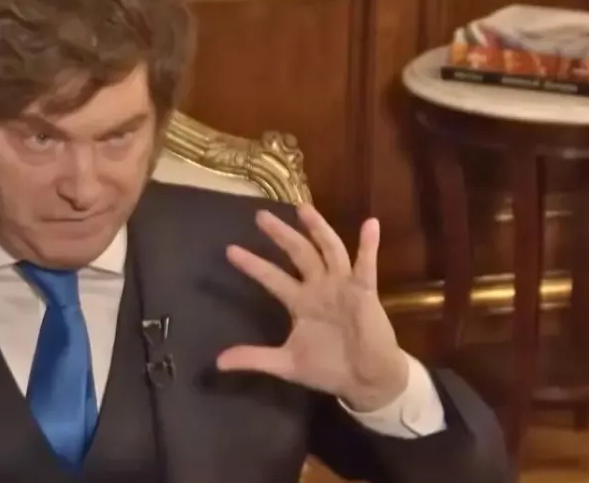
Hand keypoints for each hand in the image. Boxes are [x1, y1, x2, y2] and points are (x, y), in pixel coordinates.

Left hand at [216, 204, 407, 411]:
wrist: (365, 380)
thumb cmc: (328, 368)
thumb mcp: (286, 363)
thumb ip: (254, 358)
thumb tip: (218, 363)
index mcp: (300, 302)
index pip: (272, 277)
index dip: (252, 265)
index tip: (230, 250)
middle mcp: (319, 287)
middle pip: (298, 254)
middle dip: (281, 235)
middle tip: (260, 216)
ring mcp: (342, 286)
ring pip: (329, 251)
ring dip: (318, 229)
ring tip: (304, 209)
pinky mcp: (364, 291)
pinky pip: (366, 265)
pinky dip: (369, 245)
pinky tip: (370, 224)